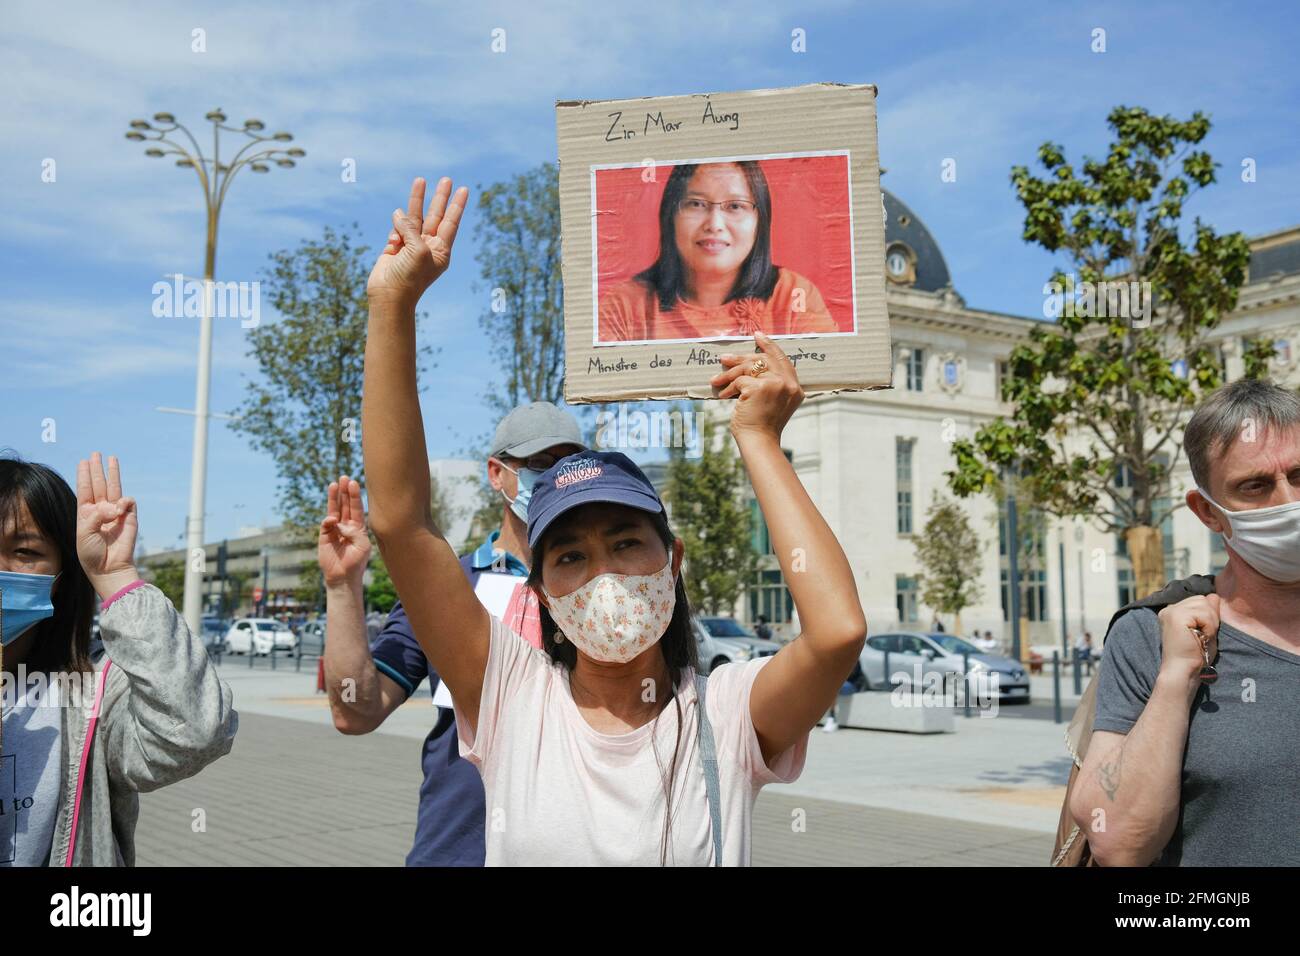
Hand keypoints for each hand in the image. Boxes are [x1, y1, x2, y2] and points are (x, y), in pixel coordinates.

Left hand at [76, 452, 140, 598]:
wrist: (109, 567)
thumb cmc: (92, 553)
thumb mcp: (84, 532)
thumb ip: (96, 514)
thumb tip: (115, 505)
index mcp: (86, 514)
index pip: (85, 489)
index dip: (84, 475)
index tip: (83, 462)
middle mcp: (100, 510)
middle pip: (99, 484)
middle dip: (97, 469)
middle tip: (95, 454)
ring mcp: (115, 513)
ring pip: (114, 488)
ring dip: (112, 473)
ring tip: (111, 459)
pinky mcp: (130, 517)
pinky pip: (128, 502)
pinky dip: (124, 502)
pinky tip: (118, 507)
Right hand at [319, 475, 371, 589]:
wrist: (343, 576)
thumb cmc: (356, 561)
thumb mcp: (362, 545)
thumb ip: (354, 531)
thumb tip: (338, 522)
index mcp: (358, 527)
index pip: (356, 508)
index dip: (355, 496)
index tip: (354, 483)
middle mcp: (347, 526)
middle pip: (345, 505)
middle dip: (345, 492)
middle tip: (344, 477)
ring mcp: (335, 529)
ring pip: (334, 510)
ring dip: (334, 498)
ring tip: (334, 484)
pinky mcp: (325, 535)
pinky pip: (326, 524)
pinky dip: (328, 520)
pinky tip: (332, 518)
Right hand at [366, 176, 468, 307]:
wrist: (389, 295)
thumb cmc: (410, 276)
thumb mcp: (417, 250)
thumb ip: (411, 228)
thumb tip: (399, 213)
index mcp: (441, 250)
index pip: (451, 222)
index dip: (457, 205)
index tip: (464, 190)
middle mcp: (428, 246)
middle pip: (435, 215)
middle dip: (440, 197)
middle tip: (447, 180)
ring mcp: (411, 245)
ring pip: (414, 218)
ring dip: (416, 200)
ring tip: (420, 180)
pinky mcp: (395, 246)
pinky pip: (396, 229)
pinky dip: (395, 231)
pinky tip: (394, 244)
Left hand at [709, 331, 803, 442]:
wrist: (759, 442)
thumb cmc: (761, 426)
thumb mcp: (771, 402)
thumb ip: (768, 384)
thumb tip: (745, 364)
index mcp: (795, 388)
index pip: (782, 359)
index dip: (769, 346)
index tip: (758, 335)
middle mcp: (789, 384)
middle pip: (764, 359)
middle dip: (742, 357)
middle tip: (725, 358)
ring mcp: (776, 384)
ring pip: (749, 368)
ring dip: (729, 374)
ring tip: (716, 380)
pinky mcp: (760, 387)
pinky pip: (740, 380)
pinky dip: (728, 388)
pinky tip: (723, 396)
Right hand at [1156, 594, 1219, 689]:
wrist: (1184, 672)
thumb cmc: (1195, 657)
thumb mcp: (1206, 630)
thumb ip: (1209, 613)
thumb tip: (1214, 595)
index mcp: (1173, 612)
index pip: (1199, 600)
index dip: (1208, 616)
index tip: (1200, 635)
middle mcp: (1169, 609)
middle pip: (1202, 599)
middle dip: (1210, 617)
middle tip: (1201, 637)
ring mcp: (1171, 611)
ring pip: (1204, 604)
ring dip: (1210, 623)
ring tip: (1200, 638)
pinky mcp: (1176, 616)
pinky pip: (1204, 614)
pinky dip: (1208, 627)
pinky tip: (1199, 638)